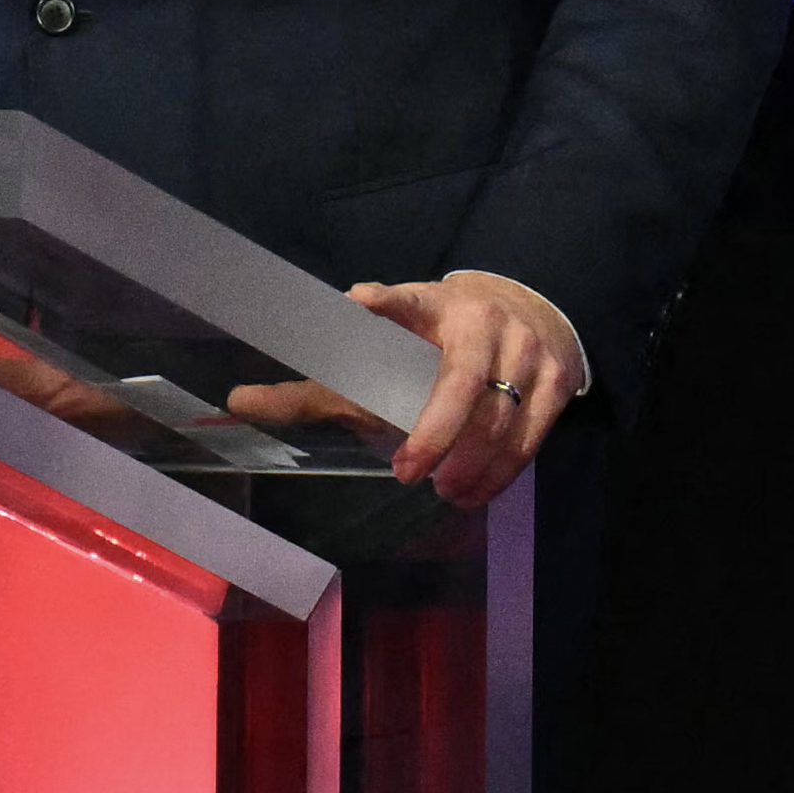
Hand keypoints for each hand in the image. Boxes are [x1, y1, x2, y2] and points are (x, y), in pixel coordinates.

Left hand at [228, 271, 584, 505]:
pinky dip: (502, 471)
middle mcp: (482, 321)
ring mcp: (527, 348)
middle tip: (409, 472)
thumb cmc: (439, 339)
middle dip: (437, 432)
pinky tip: (475, 492)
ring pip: (500, 417)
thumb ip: (318, 382)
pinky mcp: (558, 378)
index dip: (385, 301)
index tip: (359, 300)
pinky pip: (530, 436)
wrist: (531, 313)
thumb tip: (235, 403)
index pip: (404, 301)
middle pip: (462, 383)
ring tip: (445, 491)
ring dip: (470, 465)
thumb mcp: (385, 346)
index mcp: (431, 306)